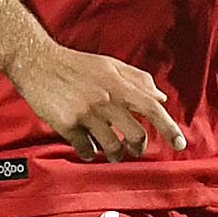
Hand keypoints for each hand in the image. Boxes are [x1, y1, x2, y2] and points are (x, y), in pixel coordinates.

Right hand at [4, 41, 185, 161]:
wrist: (36, 62)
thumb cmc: (76, 64)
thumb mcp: (110, 65)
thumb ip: (137, 80)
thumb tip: (161, 98)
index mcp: (118, 84)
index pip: (151, 108)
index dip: (169, 128)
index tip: (180, 143)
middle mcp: (105, 100)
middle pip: (135, 135)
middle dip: (138, 146)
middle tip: (134, 147)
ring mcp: (86, 114)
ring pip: (112, 147)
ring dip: (116, 154)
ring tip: (113, 152)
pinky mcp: (66, 124)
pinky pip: (86, 149)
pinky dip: (90, 153)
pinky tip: (89, 148)